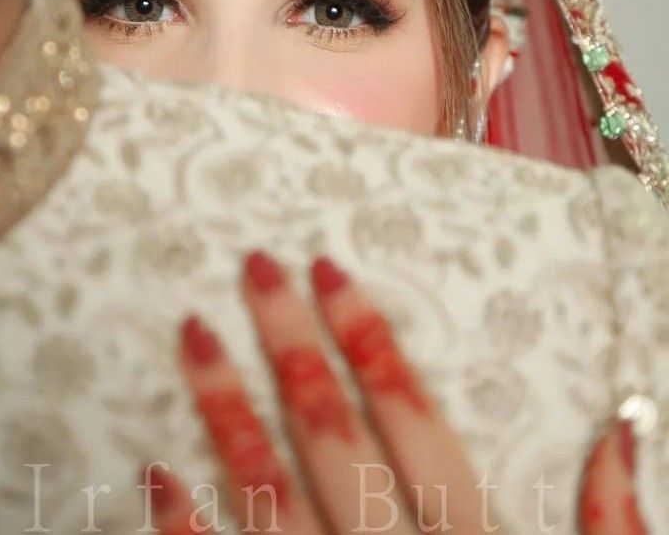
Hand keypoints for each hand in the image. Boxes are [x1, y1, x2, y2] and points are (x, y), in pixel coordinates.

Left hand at [140, 252, 646, 533]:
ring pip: (270, 492)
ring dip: (228, 411)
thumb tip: (622, 426)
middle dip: (291, 344)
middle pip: (333, 433)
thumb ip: (612, 520)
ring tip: (194, 336)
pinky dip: (188, 532)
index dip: (369, 339)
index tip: (330, 273)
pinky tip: (156, 474)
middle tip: (254, 269)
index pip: (410, 417)